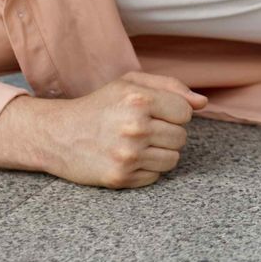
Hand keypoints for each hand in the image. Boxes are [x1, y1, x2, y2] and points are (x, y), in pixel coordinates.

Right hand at [44, 71, 208, 189]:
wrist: (57, 134)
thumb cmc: (98, 105)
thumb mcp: (130, 83)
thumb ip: (171, 87)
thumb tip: (203, 103)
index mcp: (139, 99)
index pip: (186, 113)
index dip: (173, 113)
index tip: (155, 113)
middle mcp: (135, 128)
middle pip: (181, 138)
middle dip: (166, 133)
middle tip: (142, 130)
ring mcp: (127, 155)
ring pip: (172, 160)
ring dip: (159, 153)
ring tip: (136, 144)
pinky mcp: (120, 178)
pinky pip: (155, 176)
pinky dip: (145, 169)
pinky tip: (126, 158)